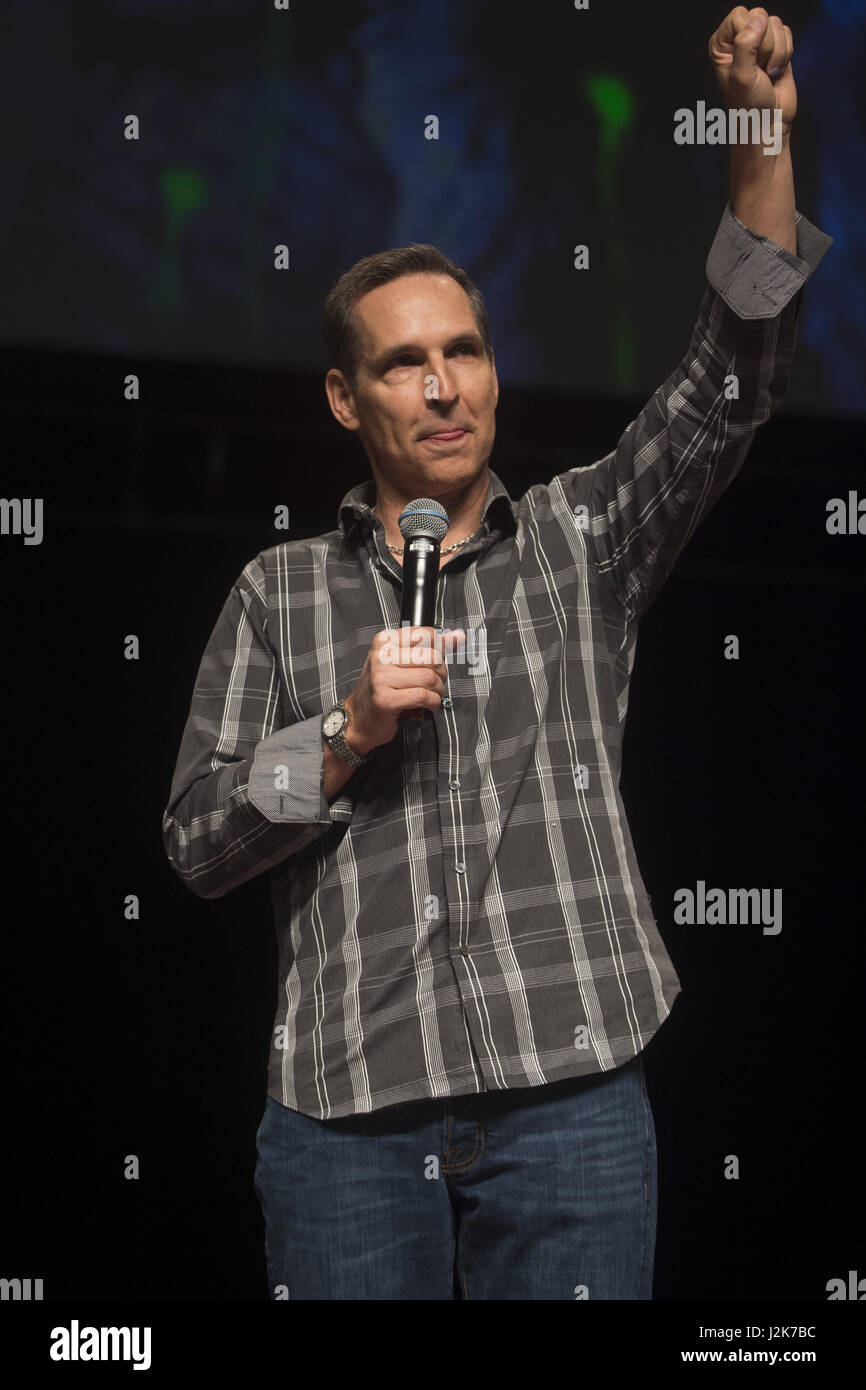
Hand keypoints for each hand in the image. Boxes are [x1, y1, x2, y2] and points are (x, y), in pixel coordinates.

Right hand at [344, 627, 464, 751]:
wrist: (359, 717)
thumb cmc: (383, 688)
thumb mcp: (403, 662)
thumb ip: (432, 647)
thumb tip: (458, 636)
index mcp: (386, 641)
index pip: (427, 634)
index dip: (440, 650)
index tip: (435, 663)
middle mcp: (381, 656)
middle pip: (432, 657)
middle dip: (442, 674)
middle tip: (434, 683)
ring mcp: (381, 678)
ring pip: (430, 678)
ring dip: (438, 691)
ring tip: (430, 695)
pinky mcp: (385, 699)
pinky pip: (423, 696)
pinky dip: (432, 703)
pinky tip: (427, 705)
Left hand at [709, 7, 795, 137]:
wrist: (770, 122)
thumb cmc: (750, 105)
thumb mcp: (742, 76)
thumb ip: (746, 45)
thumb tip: (759, 18)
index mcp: (722, 44)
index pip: (739, 15)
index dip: (750, 35)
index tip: (749, 61)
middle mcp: (738, 38)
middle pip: (760, 16)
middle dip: (766, 46)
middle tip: (760, 69)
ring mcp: (758, 41)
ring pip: (776, 24)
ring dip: (777, 53)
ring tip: (768, 73)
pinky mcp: (777, 46)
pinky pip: (787, 32)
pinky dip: (786, 53)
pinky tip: (777, 70)